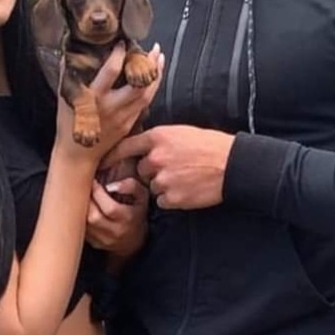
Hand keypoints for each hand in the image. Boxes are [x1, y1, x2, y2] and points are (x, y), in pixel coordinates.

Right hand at [54, 45, 163, 163]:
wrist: (77, 155)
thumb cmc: (68, 125)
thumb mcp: (65, 97)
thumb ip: (68, 74)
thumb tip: (69, 53)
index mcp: (94, 98)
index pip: (110, 72)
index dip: (119, 55)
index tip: (122, 43)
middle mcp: (112, 107)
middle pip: (138, 84)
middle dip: (148, 65)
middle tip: (154, 48)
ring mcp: (124, 117)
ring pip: (147, 94)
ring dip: (156, 75)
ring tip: (159, 58)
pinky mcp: (129, 124)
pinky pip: (145, 104)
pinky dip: (151, 89)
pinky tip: (154, 78)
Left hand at [85, 176, 150, 256]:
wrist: (133, 239)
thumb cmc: (136, 212)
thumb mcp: (142, 196)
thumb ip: (131, 186)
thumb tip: (111, 186)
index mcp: (128, 219)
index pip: (110, 208)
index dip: (98, 192)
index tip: (93, 181)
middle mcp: (115, 232)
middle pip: (93, 217)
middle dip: (86, 199)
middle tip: (84, 188)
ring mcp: (102, 240)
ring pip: (84, 223)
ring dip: (80, 208)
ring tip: (81, 197)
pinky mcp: (93, 243)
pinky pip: (81, 228)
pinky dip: (79, 216)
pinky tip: (82, 208)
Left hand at [112, 124, 233, 210]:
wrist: (232, 165)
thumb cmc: (211, 146)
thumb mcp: (182, 133)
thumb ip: (160, 140)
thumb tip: (144, 147)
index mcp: (158, 138)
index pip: (125, 147)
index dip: (113, 156)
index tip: (103, 162)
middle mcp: (156, 158)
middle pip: (140, 170)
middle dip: (152, 171)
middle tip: (174, 168)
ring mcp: (163, 179)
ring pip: (152, 186)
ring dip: (163, 185)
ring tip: (186, 178)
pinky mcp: (172, 198)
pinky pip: (162, 201)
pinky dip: (172, 198)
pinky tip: (188, 189)